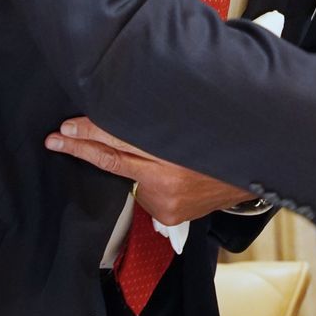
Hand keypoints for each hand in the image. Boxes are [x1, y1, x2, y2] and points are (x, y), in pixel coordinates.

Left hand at [46, 117, 250, 225]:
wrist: (257, 171)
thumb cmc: (226, 139)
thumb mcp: (196, 119)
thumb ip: (162, 115)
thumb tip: (130, 100)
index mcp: (176, 150)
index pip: (121, 140)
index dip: (90, 133)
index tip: (65, 129)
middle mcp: (170, 178)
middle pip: (114, 160)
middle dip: (83, 147)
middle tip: (58, 137)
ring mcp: (168, 201)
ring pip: (131, 179)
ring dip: (135, 166)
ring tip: (167, 160)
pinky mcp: (170, 216)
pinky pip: (145, 195)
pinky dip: (149, 183)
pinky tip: (172, 178)